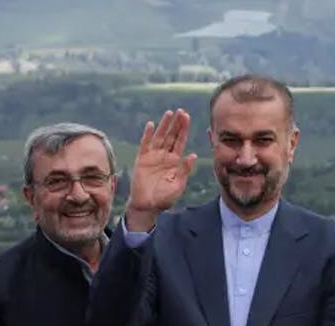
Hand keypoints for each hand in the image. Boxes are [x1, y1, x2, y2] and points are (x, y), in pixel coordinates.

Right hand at [126, 108, 197, 230]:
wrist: (147, 206)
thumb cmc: (164, 198)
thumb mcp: (178, 184)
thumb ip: (185, 170)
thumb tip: (193, 155)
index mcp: (174, 161)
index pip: (180, 141)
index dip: (183, 130)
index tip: (187, 117)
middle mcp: (164, 156)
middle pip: (171, 136)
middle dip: (176, 124)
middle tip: (181, 111)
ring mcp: (153, 156)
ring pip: (160, 137)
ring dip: (164, 125)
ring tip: (169, 113)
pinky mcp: (142, 159)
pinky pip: (145, 144)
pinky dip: (148, 135)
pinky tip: (151, 125)